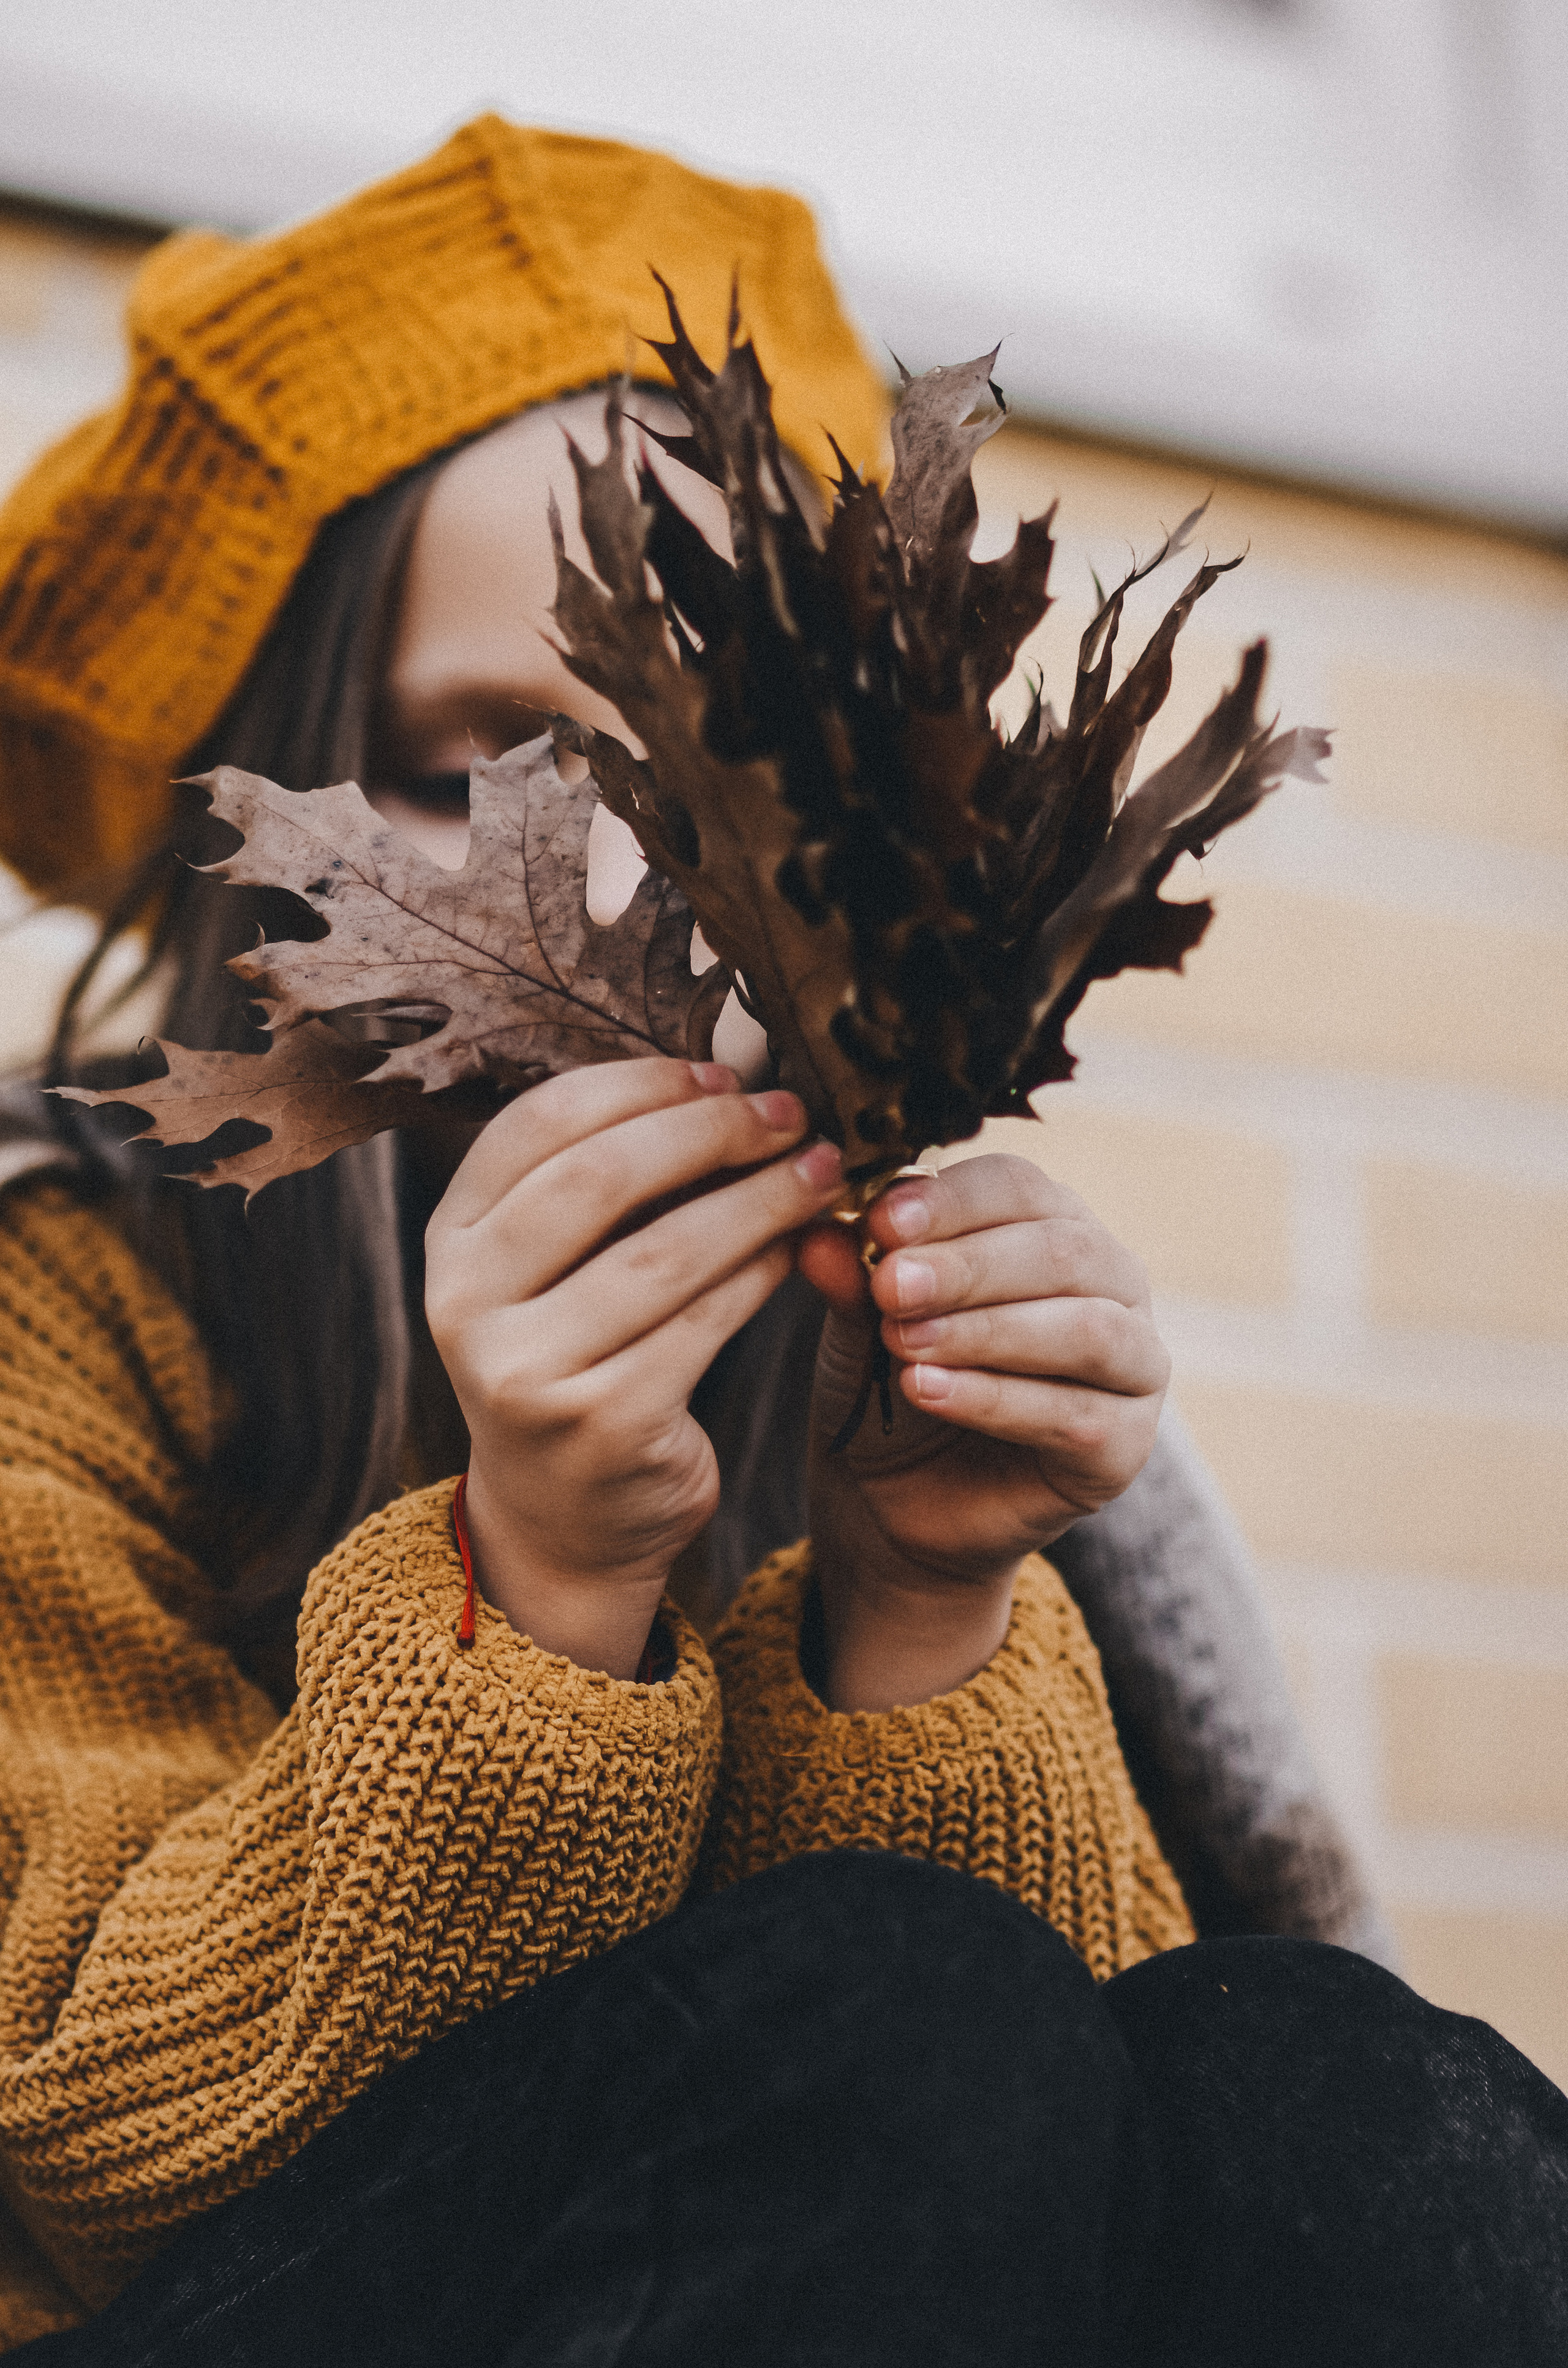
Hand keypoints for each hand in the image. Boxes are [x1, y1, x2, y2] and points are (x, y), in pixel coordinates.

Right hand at [425, 1058, 842, 1675]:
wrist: (564, 1521)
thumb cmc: (579, 1362)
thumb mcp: (555, 1271)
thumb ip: (607, 1187)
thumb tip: (722, 1081)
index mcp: (451, 1242)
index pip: (537, 1125)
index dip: (638, 1084)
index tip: (722, 1073)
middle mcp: (468, 1305)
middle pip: (599, 1177)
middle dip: (708, 1132)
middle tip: (788, 1114)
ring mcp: (529, 1371)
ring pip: (663, 1250)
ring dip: (757, 1198)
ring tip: (818, 1171)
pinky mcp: (604, 1423)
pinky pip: (703, 1321)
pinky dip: (761, 1271)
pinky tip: (799, 1245)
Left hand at [798, 1154, 1169, 1710]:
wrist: (892, 1501)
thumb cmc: (890, 1381)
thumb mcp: (860, 1323)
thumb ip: (854, 1277)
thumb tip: (819, 1229)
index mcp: (1052, 1225)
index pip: (1018, 1186)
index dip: (951, 1201)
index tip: (879, 1222)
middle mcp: (1112, 1282)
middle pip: (1060, 1249)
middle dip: (967, 1265)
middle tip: (889, 1284)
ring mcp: (1134, 1363)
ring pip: (1083, 1328)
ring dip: (987, 1330)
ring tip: (904, 1341)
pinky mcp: (1125, 1444)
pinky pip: (1073, 1413)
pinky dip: (996, 1399)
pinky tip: (927, 1391)